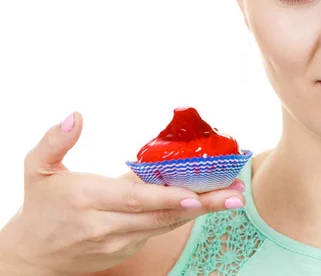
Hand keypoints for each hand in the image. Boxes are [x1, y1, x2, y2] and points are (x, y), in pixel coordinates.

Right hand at [0, 112, 245, 275]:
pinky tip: (208, 200)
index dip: (165, 198)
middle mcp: (106, 225)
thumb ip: (54, 142)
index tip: (194, 193)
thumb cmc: (40, 206)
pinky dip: (183, 215)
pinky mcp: (127, 249)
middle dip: (203, 205)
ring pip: (165, 226)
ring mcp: (119, 241)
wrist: (32, 256)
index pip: (132, 199)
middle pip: (160, 216)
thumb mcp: (36, 170)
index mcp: (86, 200)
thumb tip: (75, 115)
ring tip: (234, 196)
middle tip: (236, 194)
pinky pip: (159, 230)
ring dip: (202, 211)